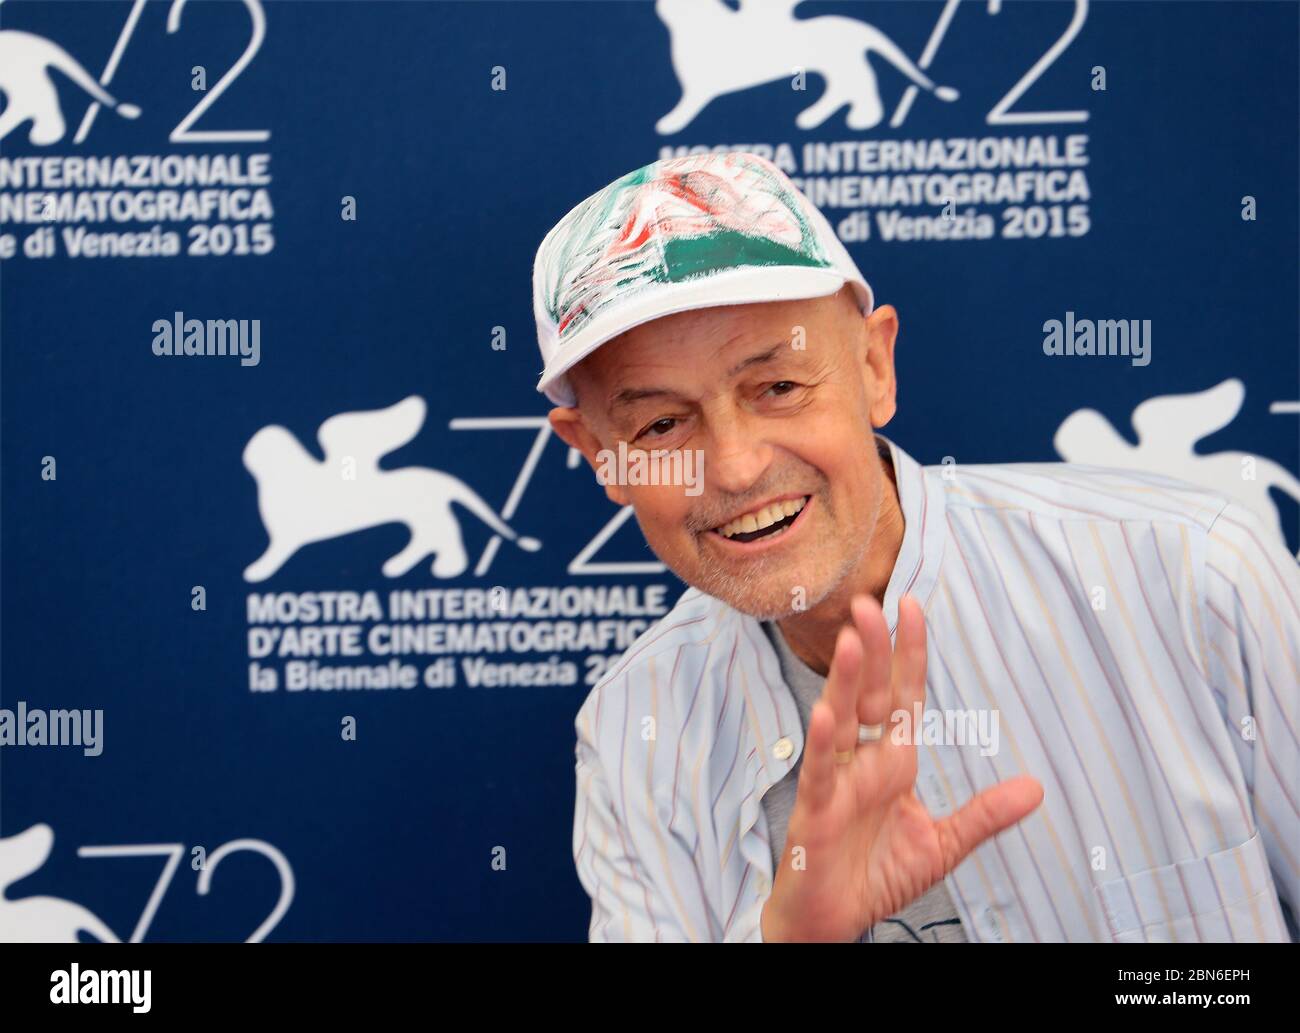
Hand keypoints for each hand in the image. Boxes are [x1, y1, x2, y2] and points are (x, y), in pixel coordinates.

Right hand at [760, 593, 1042, 941]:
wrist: (834, 921)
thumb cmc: (876, 876)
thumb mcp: (942, 845)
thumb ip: (984, 815)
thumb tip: (1036, 788)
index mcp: (894, 761)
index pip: (903, 695)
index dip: (909, 653)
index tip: (914, 607)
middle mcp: (864, 761)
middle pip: (869, 694)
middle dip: (872, 649)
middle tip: (870, 603)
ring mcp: (838, 781)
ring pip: (841, 720)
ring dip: (845, 681)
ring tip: (853, 641)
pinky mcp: (816, 810)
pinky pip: (821, 772)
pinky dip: (824, 745)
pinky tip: (827, 717)